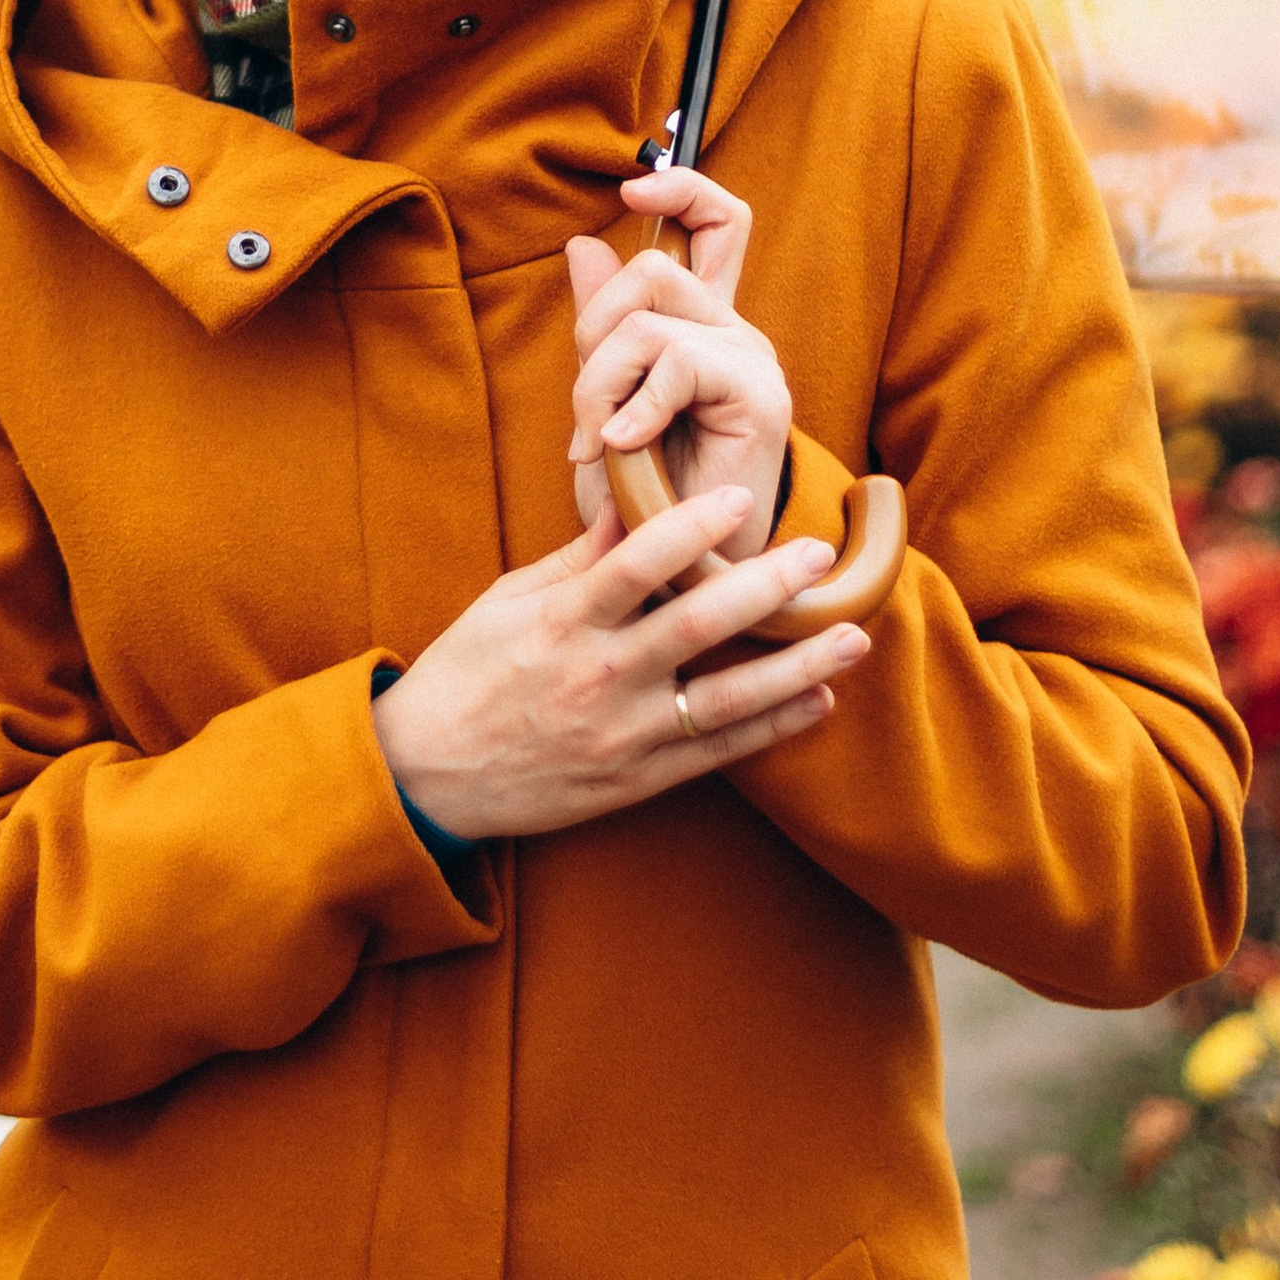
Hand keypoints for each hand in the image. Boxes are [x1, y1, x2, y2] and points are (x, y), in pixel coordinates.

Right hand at [373, 485, 867, 841]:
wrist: (426, 777)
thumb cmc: (466, 674)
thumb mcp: (509, 602)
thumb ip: (578, 559)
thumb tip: (635, 505)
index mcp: (561, 622)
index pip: (634, 565)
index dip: (688, 529)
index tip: (738, 499)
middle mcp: (597, 677)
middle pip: (694, 626)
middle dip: (764, 587)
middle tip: (819, 556)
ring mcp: (621, 734)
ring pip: (724, 698)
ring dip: (797, 668)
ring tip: (852, 638)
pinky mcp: (635, 780)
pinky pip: (716, 753)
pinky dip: (772, 729)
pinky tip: (819, 702)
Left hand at [565, 163, 790, 564]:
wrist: (685, 580)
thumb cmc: (646, 503)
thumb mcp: (607, 403)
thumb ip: (602, 327)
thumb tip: (583, 244)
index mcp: (705, 326)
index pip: (718, 220)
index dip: (682, 185)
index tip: (630, 188)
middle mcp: (735, 332)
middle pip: (653, 265)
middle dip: (591, 331)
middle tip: (586, 411)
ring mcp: (749, 361)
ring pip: (647, 319)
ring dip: (599, 383)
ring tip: (600, 444)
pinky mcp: (756, 395)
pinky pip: (673, 362)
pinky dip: (631, 406)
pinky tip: (621, 450)